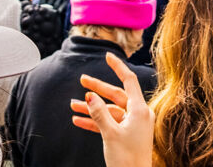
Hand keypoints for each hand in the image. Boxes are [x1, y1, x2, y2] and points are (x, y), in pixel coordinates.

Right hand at [69, 52, 153, 166]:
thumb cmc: (127, 159)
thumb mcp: (110, 134)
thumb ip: (99, 113)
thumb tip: (90, 95)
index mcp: (139, 110)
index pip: (128, 81)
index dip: (118, 67)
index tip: (107, 56)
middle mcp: (139, 114)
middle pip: (116, 95)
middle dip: (97, 88)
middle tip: (81, 79)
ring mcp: (133, 125)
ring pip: (110, 111)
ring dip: (92, 108)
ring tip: (73, 106)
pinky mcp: (127, 135)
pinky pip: (110, 123)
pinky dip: (95, 122)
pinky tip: (78, 121)